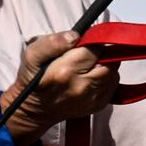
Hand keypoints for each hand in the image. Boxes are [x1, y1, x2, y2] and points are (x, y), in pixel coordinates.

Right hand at [0, 31, 118, 145]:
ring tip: (88, 67)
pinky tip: (91, 78)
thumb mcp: (32, 55)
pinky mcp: (98, 105)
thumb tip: (75, 35)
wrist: (36, 110)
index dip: (91, 42)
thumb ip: (52, 42)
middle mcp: (81, 86)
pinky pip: (113, 85)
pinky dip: (107, 78)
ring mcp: (92, 98)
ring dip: (105, 66)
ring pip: (113, 72)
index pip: (94, 48)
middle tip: (86, 56)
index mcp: (64, 71)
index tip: (82, 45)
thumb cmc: (34, 79)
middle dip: (101, 54)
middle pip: (109, 61)